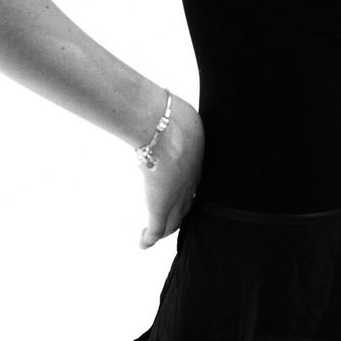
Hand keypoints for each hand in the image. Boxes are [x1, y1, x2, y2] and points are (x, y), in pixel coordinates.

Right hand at [138, 96, 203, 246]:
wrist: (166, 129)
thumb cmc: (173, 116)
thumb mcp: (179, 115)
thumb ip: (172, 115)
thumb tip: (158, 96)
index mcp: (197, 164)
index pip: (195, 184)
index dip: (190, 192)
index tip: (188, 194)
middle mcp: (190, 184)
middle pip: (189, 206)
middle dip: (182, 214)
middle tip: (174, 222)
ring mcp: (176, 197)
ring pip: (173, 221)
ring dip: (165, 228)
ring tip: (154, 235)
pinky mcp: (161, 206)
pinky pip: (156, 229)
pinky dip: (149, 238)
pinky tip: (143, 244)